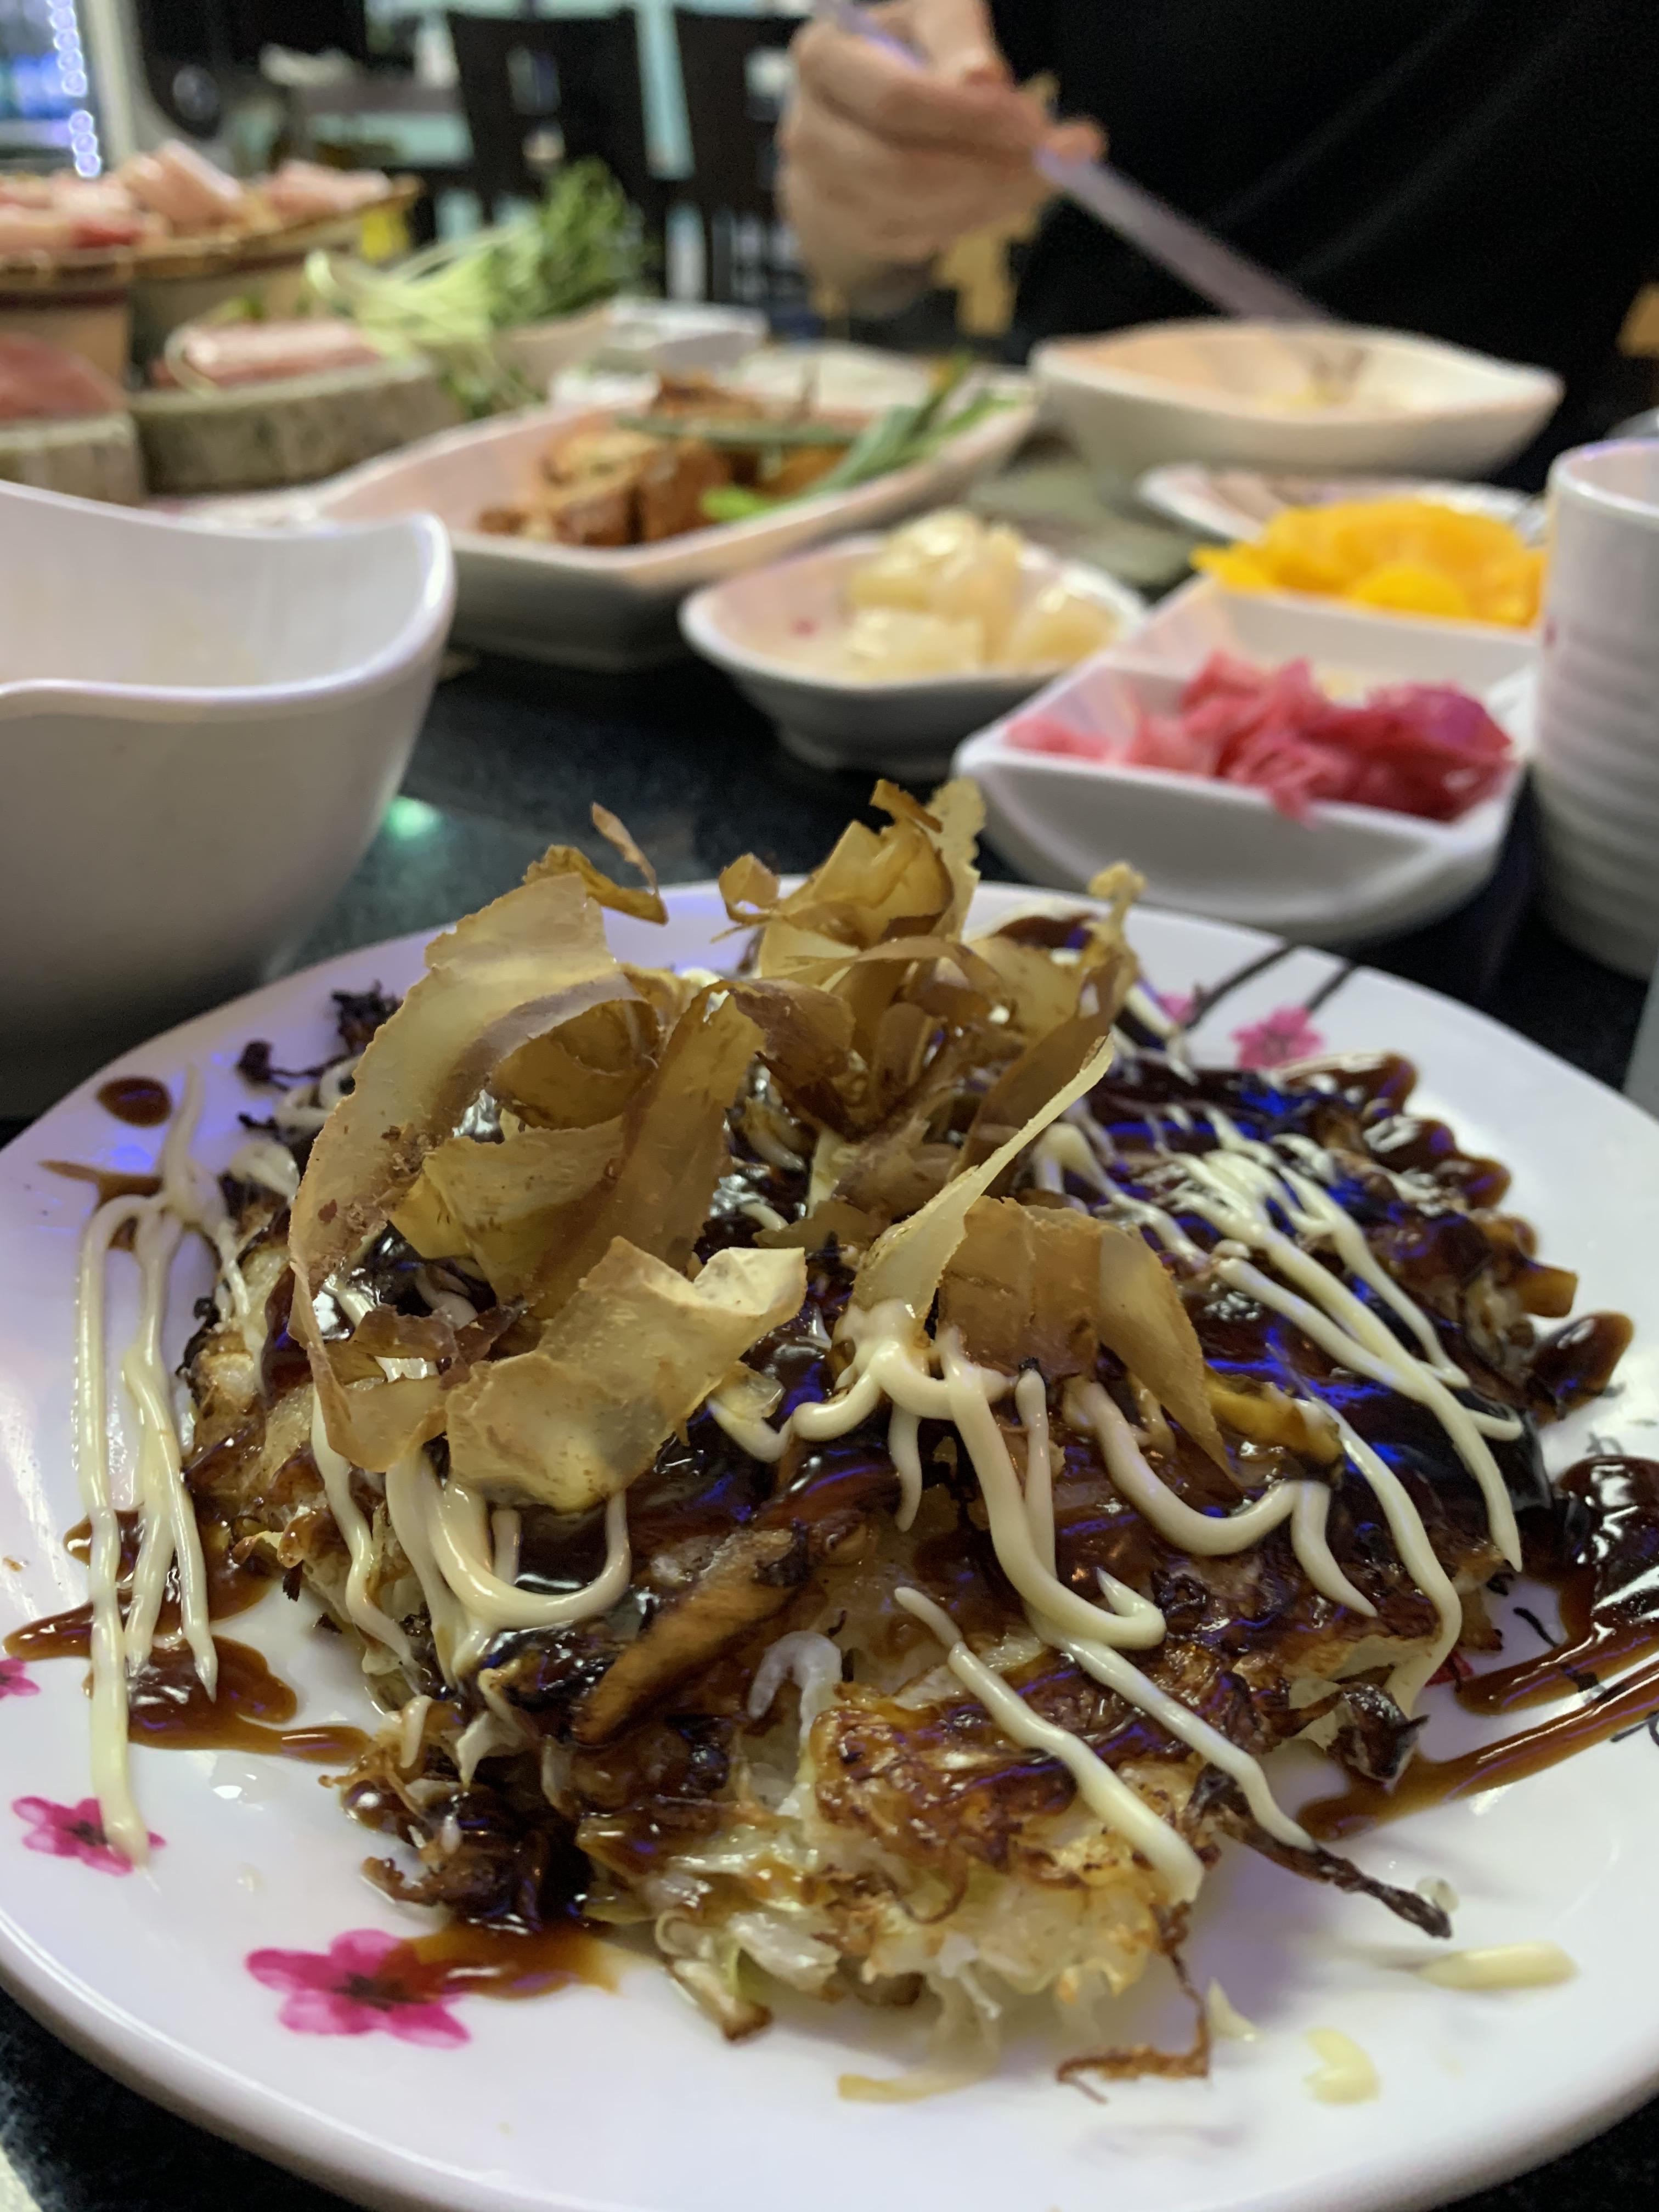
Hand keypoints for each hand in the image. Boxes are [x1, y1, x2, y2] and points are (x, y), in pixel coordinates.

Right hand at [778, 0, 1101, 303]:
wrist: (858, 113)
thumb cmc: (907, 53)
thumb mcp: (933, 19)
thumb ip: (959, 37)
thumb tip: (984, 79)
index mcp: (822, 58)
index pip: (895, 102)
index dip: (968, 119)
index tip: (1036, 125)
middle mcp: (807, 130)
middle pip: (902, 168)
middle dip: (989, 171)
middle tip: (1058, 163)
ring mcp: (821, 191)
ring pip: (913, 214)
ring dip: (990, 201)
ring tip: (1044, 177)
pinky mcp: (849, 232)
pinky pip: (918, 240)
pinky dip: (973, 220)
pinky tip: (1007, 194)